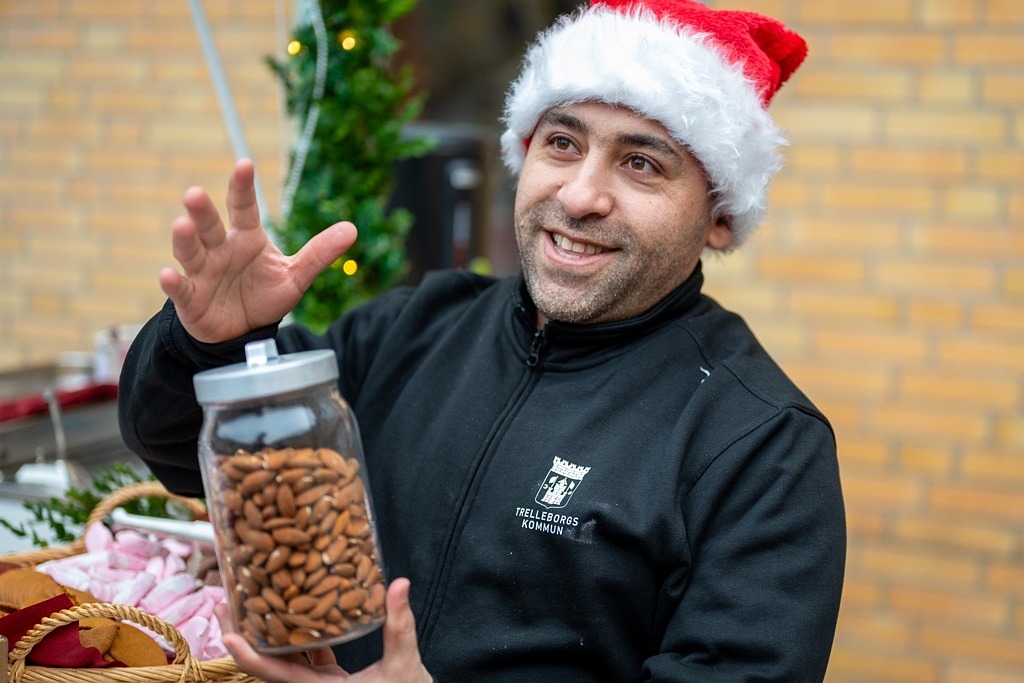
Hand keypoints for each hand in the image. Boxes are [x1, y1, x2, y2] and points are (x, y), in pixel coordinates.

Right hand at [159, 158, 357, 342]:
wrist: (244, 330)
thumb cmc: (265, 295)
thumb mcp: (295, 275)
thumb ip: (320, 253)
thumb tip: (352, 229)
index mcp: (246, 237)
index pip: (244, 207)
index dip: (242, 187)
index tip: (244, 164)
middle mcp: (220, 249)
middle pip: (210, 225)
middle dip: (202, 210)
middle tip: (195, 193)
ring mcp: (202, 272)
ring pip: (191, 251)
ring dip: (185, 239)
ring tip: (182, 224)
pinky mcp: (191, 298)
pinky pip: (180, 289)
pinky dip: (172, 283)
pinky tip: (167, 275)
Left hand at [217, 578, 431, 682]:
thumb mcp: (406, 664)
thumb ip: (400, 625)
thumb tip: (399, 584)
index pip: (276, 674)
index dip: (248, 655)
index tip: (229, 634)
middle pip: (267, 662)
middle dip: (242, 635)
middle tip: (225, 603)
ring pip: (282, 657)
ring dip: (263, 631)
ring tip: (247, 599)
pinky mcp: (328, 678)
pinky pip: (304, 655)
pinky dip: (294, 634)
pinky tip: (290, 608)